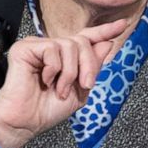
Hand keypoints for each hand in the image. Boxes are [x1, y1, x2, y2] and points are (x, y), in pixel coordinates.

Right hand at [0, 18, 128, 147]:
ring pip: (69, 45)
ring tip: (60, 89)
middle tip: (85, 85)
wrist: (26, 123)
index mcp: (63, 58)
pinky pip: (51, 48)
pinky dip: (54, 68)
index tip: (122, 24)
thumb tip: (106, 43)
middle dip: (88, 65)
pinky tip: (45, 80)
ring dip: (70, 72)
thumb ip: (92, 67)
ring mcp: (37, 47)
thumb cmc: (47, 110)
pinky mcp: (24, 48)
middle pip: (81, 41)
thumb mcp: (80, 91)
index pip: (85, 38)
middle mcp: (50, 49)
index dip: (104, 31)